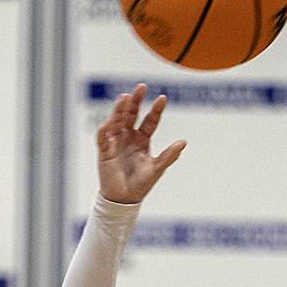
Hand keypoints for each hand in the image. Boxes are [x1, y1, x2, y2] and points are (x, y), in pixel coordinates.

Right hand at [96, 84, 185, 203]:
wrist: (124, 200)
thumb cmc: (140, 185)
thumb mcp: (157, 168)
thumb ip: (169, 155)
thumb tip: (184, 142)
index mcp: (142, 139)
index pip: (149, 120)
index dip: (156, 110)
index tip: (163, 98)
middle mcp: (128, 136)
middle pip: (131, 113)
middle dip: (136, 100)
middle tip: (142, 87)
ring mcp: (116, 141)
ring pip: (117, 119)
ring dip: (120, 108)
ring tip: (125, 97)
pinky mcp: (104, 150)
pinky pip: (102, 136)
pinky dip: (105, 128)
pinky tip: (111, 121)